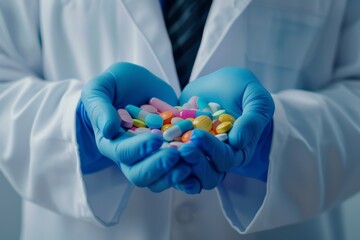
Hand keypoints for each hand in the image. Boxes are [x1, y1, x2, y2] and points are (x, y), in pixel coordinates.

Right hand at [77, 62, 190, 191]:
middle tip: (178, 154)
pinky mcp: (168, 152)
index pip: (123, 154)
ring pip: (161, 179)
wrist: (135, 86)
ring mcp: (151, 156)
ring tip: (192, 159)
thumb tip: (108, 130)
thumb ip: (99, 107)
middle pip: (141, 175)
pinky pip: (178, 170)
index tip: (156, 139)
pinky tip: (200, 161)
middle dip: (160, 167)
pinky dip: (189, 170)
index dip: (139, 150)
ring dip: (176, 173)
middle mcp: (131, 156)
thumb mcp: (100, 89)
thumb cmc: (114, 87)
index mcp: (111, 143)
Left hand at [178, 67, 273, 192]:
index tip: (197, 136)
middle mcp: (219, 156)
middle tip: (181, 148)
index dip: (212, 150)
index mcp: (239, 149)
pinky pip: (175, 162)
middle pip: (208, 173)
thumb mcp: (255, 98)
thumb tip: (238, 142)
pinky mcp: (184, 147)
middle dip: (194, 162)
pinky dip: (166, 161)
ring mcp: (200, 154)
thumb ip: (253, 119)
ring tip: (166, 151)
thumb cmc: (243, 89)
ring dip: (179, 167)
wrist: (220, 82)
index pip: (226, 158)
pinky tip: (155, 151)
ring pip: (190, 173)